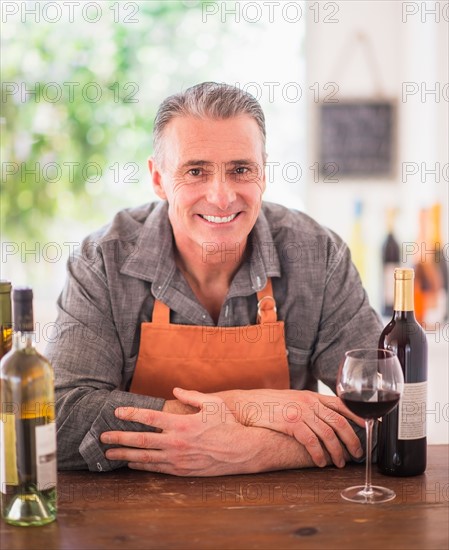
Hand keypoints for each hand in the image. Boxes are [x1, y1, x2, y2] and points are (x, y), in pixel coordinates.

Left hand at [101, 393, 264, 475]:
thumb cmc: (228, 424)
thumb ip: (191, 395)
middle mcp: (176, 442)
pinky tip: (131, 463)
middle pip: (140, 440)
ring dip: (125, 454)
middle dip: (119, 438)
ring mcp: (178, 459)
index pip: (149, 417)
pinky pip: (156, 468)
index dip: (131, 413)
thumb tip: (175, 389)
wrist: (242, 451)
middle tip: (102, 437)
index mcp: (181, 423)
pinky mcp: (182, 471)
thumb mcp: (212, 403)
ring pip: (144, 457)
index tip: (117, 412)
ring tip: (109, 453)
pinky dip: (141, 465)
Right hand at [174, 387, 363, 468]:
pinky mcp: (291, 422)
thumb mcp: (291, 400)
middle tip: (356, 453)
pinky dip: (319, 454)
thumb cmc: (266, 405)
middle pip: (340, 421)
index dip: (358, 416)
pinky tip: (321, 462)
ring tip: (339, 463)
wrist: (244, 405)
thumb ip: (307, 407)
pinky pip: (312, 441)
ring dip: (337, 451)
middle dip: (352, 440)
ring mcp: (300, 411)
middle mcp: (309, 402)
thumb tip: (322, 420)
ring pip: (329, 434)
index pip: (342, 404)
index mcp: (311, 396)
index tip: (369, 427)